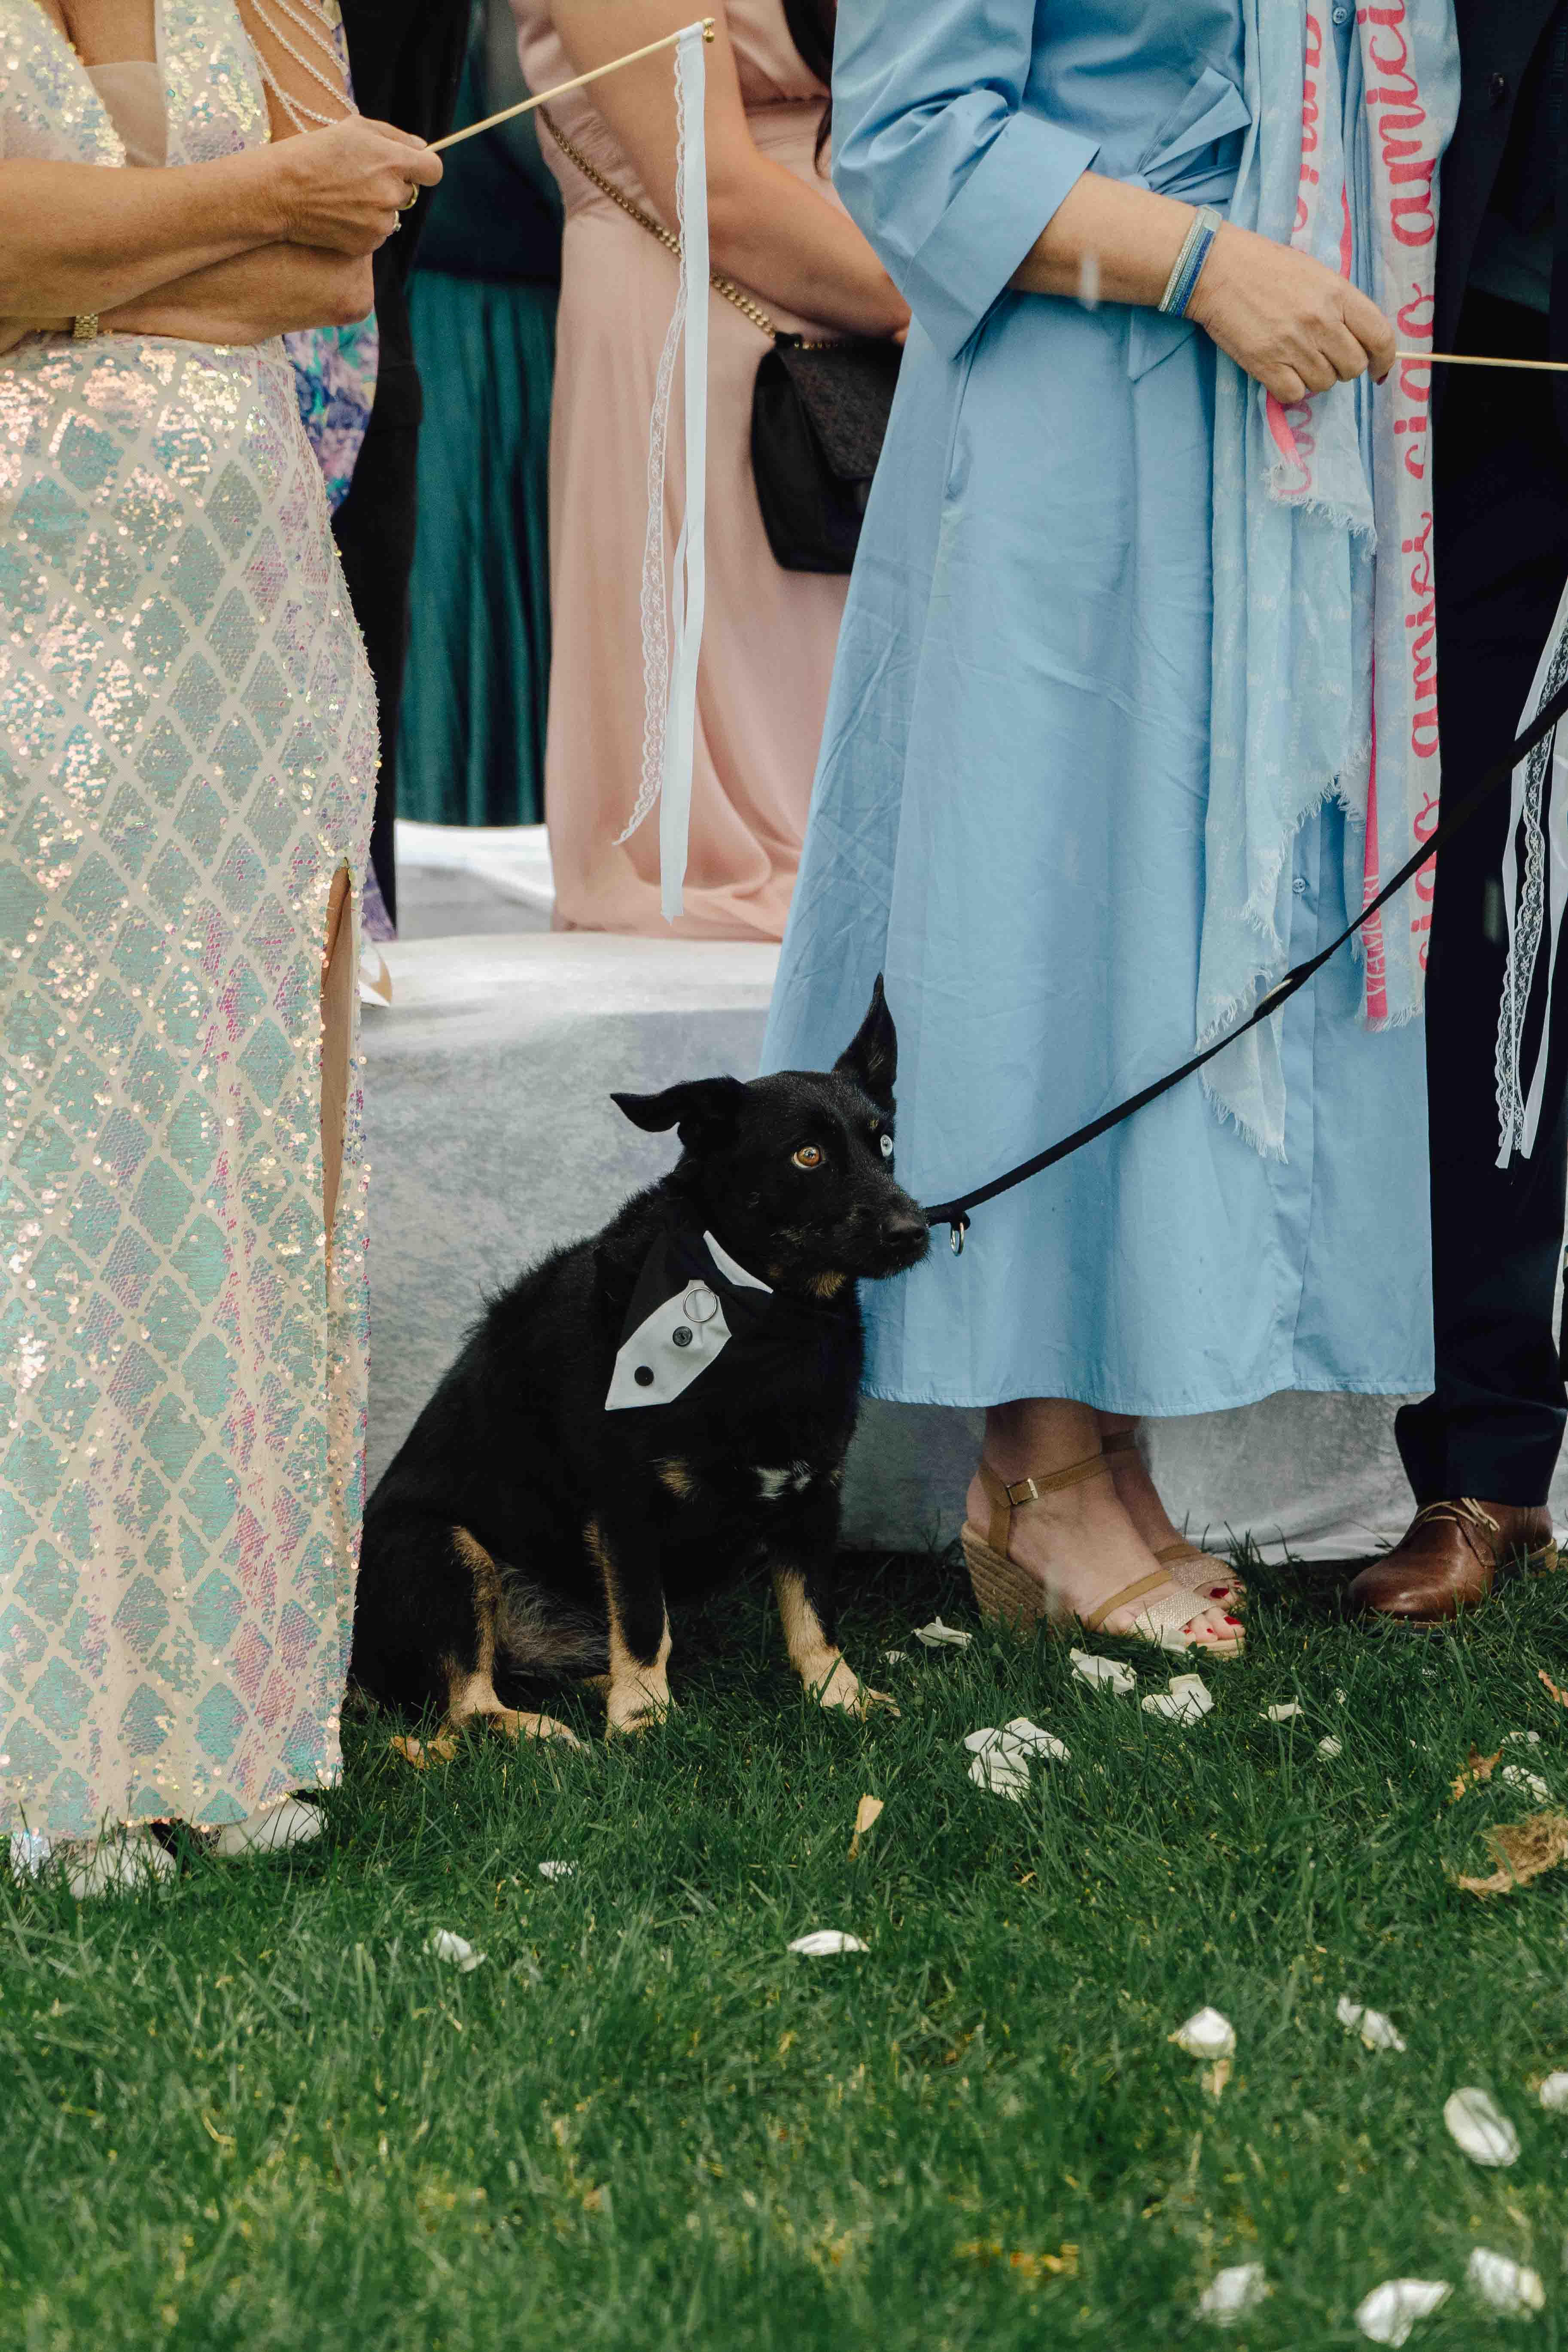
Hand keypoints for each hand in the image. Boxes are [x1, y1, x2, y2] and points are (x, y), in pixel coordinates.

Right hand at [266, 116, 442, 255]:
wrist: (281, 190)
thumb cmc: (314, 152)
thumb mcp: (353, 128)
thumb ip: (394, 136)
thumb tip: (423, 148)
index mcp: (392, 161)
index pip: (433, 170)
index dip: (424, 168)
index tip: (413, 168)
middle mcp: (391, 194)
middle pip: (410, 193)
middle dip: (392, 184)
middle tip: (360, 178)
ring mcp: (381, 223)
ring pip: (392, 215)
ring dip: (377, 206)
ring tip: (344, 196)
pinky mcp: (368, 243)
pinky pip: (377, 234)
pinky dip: (364, 225)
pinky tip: (340, 213)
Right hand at [1187, 221, 1394, 401]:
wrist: (1217, 269)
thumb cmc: (1265, 267)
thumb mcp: (1314, 275)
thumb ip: (1339, 304)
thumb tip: (1358, 339)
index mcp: (1338, 294)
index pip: (1380, 336)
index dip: (1385, 359)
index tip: (1378, 370)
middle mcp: (1321, 321)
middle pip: (1352, 367)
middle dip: (1342, 368)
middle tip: (1325, 357)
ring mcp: (1293, 345)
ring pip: (1323, 384)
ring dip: (1313, 377)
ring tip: (1296, 358)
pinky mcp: (1266, 364)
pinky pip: (1294, 394)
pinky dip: (1290, 389)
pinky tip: (1280, 371)